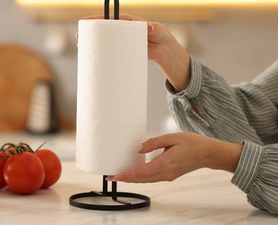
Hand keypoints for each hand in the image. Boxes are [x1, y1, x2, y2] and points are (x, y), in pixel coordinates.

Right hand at [79, 14, 190, 90]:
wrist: (165, 51)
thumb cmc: (162, 37)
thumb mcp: (159, 31)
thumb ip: (155, 29)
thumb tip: (150, 28)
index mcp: (129, 22)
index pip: (111, 18)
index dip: (98, 19)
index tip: (87, 21)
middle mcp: (124, 31)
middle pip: (104, 30)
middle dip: (91, 32)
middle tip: (79, 37)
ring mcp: (123, 41)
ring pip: (105, 41)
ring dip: (94, 44)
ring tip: (82, 48)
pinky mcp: (124, 51)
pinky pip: (111, 51)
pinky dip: (102, 53)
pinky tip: (94, 58)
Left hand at [107, 132, 242, 182]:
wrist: (208, 153)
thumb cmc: (192, 143)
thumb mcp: (172, 138)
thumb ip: (154, 143)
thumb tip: (138, 149)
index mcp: (165, 164)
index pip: (141, 173)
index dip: (126, 176)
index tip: (114, 176)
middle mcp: (165, 173)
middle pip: (141, 179)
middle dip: (125, 179)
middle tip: (111, 176)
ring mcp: (168, 176)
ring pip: (146, 180)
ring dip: (132, 179)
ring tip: (119, 175)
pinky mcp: (169, 175)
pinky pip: (152, 178)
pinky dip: (141, 177)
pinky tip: (135, 173)